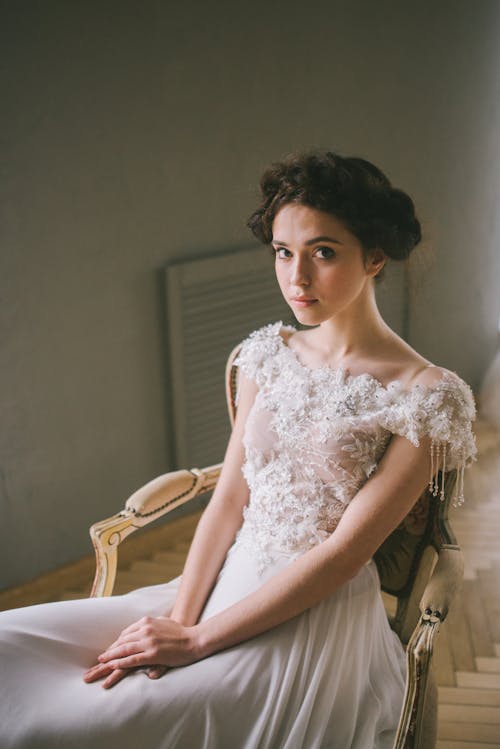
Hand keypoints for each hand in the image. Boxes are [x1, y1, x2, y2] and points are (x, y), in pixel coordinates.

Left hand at [83, 616, 199, 688]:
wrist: (195, 640)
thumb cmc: (180, 633)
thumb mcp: (163, 623)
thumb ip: (151, 626)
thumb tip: (143, 627)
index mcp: (147, 622)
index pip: (126, 633)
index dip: (116, 643)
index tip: (109, 650)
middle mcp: (145, 630)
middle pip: (122, 641)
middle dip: (109, 650)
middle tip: (98, 659)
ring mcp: (149, 642)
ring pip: (124, 650)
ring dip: (110, 657)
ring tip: (100, 664)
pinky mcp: (153, 654)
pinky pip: (132, 659)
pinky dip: (120, 663)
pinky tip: (112, 666)